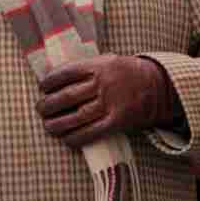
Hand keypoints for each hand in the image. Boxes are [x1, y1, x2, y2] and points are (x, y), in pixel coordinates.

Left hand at [36, 55, 177, 149]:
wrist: (158, 86)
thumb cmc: (126, 73)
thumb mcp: (108, 61)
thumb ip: (84, 67)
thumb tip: (53, 75)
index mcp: (99, 66)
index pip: (65, 73)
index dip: (49, 82)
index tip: (42, 88)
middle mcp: (103, 84)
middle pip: (67, 97)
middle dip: (48, 105)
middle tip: (40, 109)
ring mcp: (111, 104)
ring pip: (76, 117)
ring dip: (57, 124)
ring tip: (49, 126)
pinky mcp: (117, 121)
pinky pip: (91, 133)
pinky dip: (76, 138)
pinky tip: (66, 139)